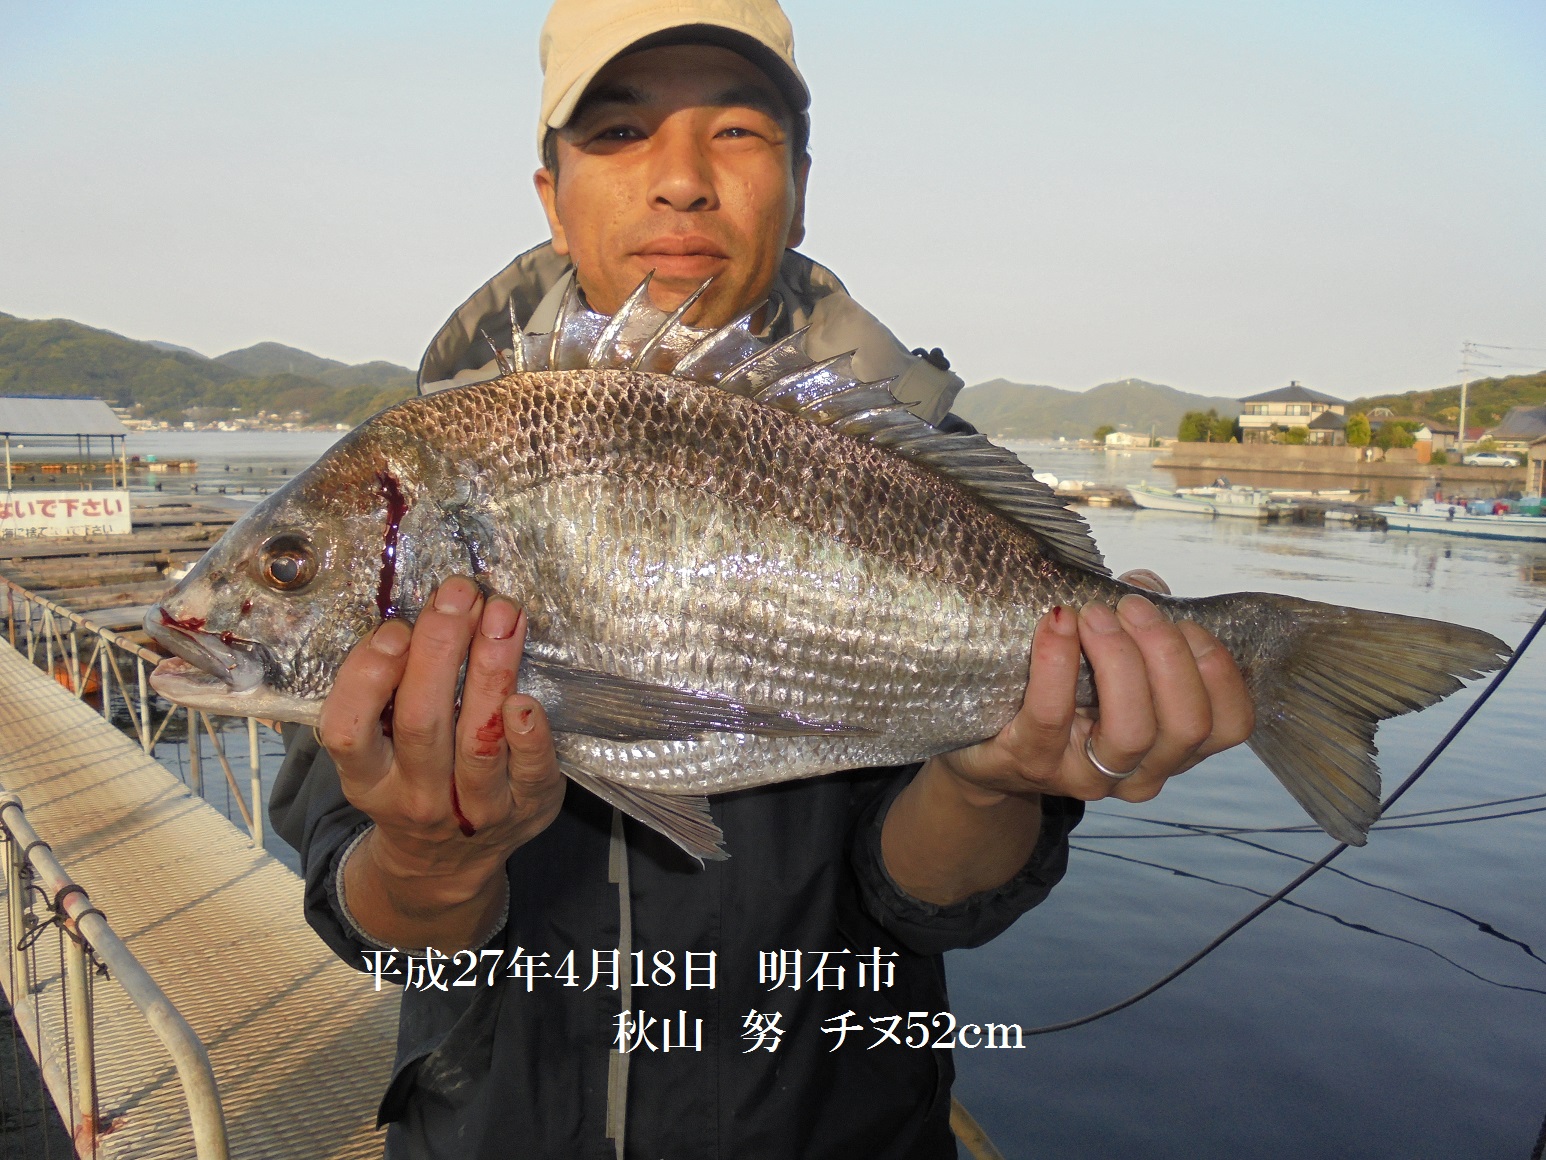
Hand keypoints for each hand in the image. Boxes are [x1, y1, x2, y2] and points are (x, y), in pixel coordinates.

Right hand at [318, 576, 565, 945]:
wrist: (446, 863)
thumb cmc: (412, 780)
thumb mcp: (377, 753)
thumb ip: (386, 696)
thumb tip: (418, 614)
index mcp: (367, 779)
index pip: (348, 732)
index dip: (366, 678)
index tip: (393, 630)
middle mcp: (417, 796)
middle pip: (421, 722)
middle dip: (439, 650)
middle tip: (457, 594)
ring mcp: (474, 809)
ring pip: (478, 740)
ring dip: (490, 672)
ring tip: (502, 616)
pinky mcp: (527, 809)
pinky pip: (530, 771)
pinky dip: (530, 735)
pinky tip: (527, 696)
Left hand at [929, 574, 1254, 805]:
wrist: (983, 748)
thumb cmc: (1062, 693)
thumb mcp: (1111, 662)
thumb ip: (1139, 624)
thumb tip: (1144, 585)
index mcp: (1173, 747)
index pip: (1230, 724)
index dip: (1219, 668)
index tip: (1185, 623)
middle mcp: (1140, 772)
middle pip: (1188, 723)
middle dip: (1167, 652)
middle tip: (1130, 607)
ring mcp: (1087, 776)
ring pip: (1134, 730)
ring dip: (1121, 658)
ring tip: (1094, 614)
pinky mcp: (1031, 763)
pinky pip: (1052, 715)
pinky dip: (1058, 659)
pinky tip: (1057, 621)